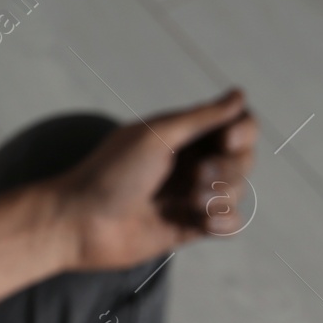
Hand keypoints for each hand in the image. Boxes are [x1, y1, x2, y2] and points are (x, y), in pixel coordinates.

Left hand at [49, 88, 257, 270]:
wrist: (79, 223)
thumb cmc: (109, 174)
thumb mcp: (156, 136)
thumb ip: (201, 118)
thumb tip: (239, 95)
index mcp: (181, 135)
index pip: (236, 124)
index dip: (243, 131)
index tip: (227, 140)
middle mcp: (188, 163)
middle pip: (242, 158)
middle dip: (228, 168)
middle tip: (197, 177)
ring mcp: (188, 196)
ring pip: (236, 191)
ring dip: (221, 195)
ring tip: (191, 202)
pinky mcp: (187, 227)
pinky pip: (229, 223)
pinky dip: (225, 221)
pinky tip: (205, 222)